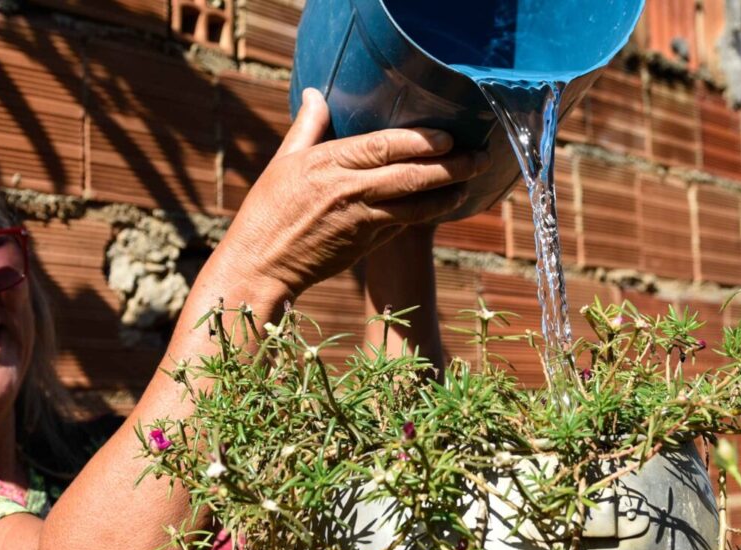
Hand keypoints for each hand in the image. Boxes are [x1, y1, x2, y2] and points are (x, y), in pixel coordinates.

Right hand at [220, 88, 484, 294]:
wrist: (262, 265)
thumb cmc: (268, 210)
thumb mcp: (284, 161)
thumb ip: (308, 126)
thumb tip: (318, 93)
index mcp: (326, 164)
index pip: (382, 146)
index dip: (419, 141)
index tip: (447, 136)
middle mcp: (347, 191)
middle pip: (409, 175)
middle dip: (449, 166)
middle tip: (478, 157)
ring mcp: (360, 220)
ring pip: (414, 205)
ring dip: (447, 194)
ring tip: (470, 182)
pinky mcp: (366, 244)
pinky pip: (404, 224)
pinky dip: (427, 214)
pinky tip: (443, 204)